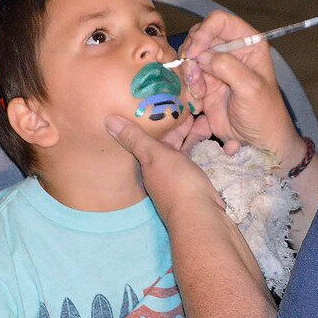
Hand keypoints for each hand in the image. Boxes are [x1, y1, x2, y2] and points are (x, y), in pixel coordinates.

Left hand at [105, 114, 223, 225]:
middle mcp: (163, 169)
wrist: (202, 217)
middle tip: (192, 104)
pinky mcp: (197, 182)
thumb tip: (107, 120)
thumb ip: (135, 138)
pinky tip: (211, 139)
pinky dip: (203, 146)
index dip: (160, 118)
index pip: (152, 135)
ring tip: (205, 117)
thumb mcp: (154, 156)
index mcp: (149, 162)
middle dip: (179, 124)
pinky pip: (198, 158)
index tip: (168, 99)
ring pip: (185, 149)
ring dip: (193, 133)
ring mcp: (181, 177)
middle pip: (170, 141)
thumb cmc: (177, 184)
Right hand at [180, 11, 304, 168]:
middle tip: (193, 76)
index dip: (204, 32)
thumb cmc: (263, 114)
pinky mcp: (205, 83)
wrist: (258, 142)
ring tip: (199, 93)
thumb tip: (202, 56)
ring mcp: (216, 66)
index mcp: (248, 43)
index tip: (194, 52)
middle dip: (192, 54)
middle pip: (200, 36)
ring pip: (190, 56)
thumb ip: (227, 67)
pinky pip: (187, 76)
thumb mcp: (250, 89)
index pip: (220, 21)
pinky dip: (188, 87)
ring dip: (189, 73)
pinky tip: (198, 102)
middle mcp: (231, 50)